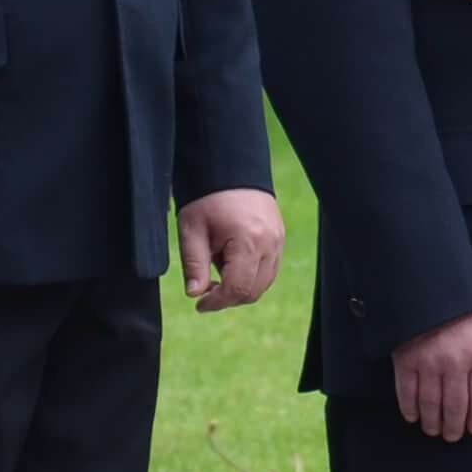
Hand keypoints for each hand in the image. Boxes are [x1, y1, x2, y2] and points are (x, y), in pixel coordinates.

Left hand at [177, 187, 285, 312]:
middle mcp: (270, 243)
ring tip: (217, 276)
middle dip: (228, 298)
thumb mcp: (192, 230)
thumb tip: (194, 294)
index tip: (199, 304)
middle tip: (206, 292)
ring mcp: (278, 240)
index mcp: (248, 240)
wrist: (231, 168)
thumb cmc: (208, 199)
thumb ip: (194, 264)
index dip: (217, 302)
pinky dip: (252, 277)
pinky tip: (232, 266)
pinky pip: (270, 270)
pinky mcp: (280, 238)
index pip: (237, 288)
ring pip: (264, 283)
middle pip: (253, 291)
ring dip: (241, 289)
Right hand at [391, 308, 471, 441]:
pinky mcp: (405, 360)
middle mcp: (455, 363)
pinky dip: (410, 409)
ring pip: (431, 404)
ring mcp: (428, 363)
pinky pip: (407, 393)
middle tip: (452, 436)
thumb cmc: (461, 306)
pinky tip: (413, 416)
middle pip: (456, 406)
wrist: (425, 285)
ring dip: (432, 422)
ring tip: (434, 430)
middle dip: (454, 426)